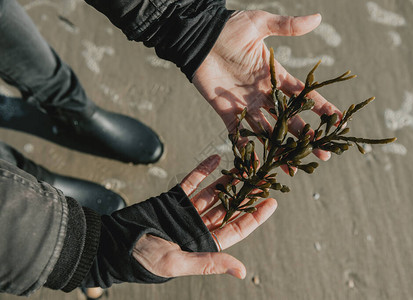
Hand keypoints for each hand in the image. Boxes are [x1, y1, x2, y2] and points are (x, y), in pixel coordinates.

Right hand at [132, 155, 276, 278]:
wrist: (117, 244)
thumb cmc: (147, 260)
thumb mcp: (181, 263)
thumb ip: (212, 262)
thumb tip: (242, 271)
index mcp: (206, 243)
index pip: (237, 228)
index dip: (255, 215)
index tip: (272, 201)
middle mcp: (201, 225)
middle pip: (230, 207)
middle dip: (246, 193)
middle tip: (263, 177)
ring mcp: (189, 209)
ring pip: (214, 191)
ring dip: (229, 179)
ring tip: (245, 165)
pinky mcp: (175, 197)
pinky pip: (192, 180)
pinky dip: (203, 169)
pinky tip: (216, 158)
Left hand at [193, 11, 340, 160]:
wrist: (199, 38)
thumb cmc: (229, 28)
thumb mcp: (259, 24)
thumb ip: (286, 26)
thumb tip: (317, 18)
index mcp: (275, 75)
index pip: (304, 94)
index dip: (321, 107)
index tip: (338, 121)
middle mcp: (264, 94)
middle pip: (291, 118)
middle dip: (307, 136)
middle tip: (324, 153)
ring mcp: (246, 104)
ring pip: (268, 131)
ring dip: (282, 148)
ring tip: (296, 166)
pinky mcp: (227, 111)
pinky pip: (239, 133)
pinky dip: (247, 148)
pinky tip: (259, 164)